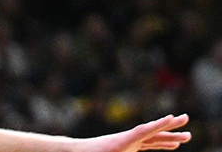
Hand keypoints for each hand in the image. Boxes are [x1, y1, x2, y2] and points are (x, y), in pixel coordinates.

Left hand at [76, 114, 190, 151]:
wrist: (78, 151)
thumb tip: (134, 145)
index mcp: (122, 141)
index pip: (143, 131)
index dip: (158, 125)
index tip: (172, 117)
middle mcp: (128, 139)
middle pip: (152, 131)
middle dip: (170, 126)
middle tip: (186, 118)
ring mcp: (129, 142)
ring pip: (154, 138)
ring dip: (171, 137)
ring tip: (187, 136)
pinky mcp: (129, 147)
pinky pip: (149, 145)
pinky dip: (162, 144)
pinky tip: (172, 146)